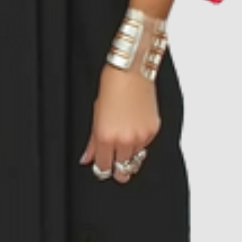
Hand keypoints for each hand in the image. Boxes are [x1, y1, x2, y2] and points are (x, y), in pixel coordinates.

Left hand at [78, 64, 160, 181]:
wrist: (132, 71)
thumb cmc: (111, 87)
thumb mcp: (96, 114)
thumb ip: (92, 141)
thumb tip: (87, 158)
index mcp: (106, 137)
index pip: (104, 167)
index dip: (102, 170)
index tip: (102, 168)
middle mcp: (125, 140)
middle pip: (123, 170)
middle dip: (118, 169)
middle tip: (115, 167)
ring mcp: (141, 136)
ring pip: (136, 159)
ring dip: (129, 155)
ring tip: (123, 142)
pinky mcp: (153, 130)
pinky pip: (146, 145)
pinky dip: (140, 142)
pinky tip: (134, 129)